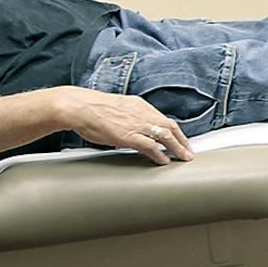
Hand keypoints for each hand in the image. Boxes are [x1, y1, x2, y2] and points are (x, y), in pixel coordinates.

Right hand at [56, 88, 193, 164]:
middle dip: (182, 140)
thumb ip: (128, 116)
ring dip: (177, 148)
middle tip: (189, 151)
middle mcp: (141, 113)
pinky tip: (164, 161)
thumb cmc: (91, 108)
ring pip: (165, 136)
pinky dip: (160, 155)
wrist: (78, 107)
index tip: (181, 139)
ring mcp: (136, 124)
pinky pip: (150, 146)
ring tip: (184, 158)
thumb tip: (131, 127)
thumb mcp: (116, 108)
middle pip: (170, 126)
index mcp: (139, 105)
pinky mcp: (128, 136)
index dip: (175, 130)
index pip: (163, 118)